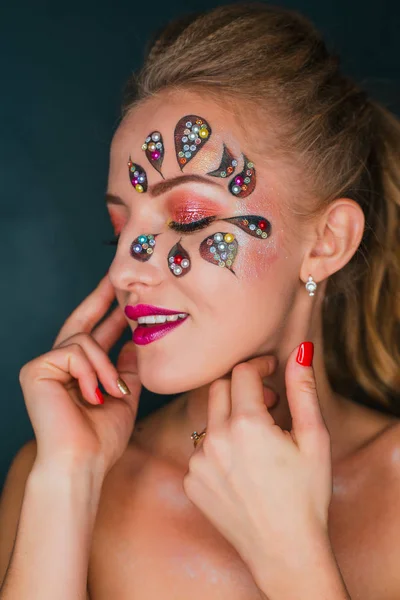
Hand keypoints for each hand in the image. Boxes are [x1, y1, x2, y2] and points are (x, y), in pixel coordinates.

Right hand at [19, 274, 140, 476]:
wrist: (82, 463)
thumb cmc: (101, 439)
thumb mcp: (123, 396)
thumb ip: (127, 369)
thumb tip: (134, 343)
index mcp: (78, 373)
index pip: (93, 335)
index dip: (108, 314)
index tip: (123, 296)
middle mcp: (58, 366)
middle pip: (80, 323)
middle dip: (100, 299)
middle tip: (116, 276)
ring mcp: (44, 366)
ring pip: (84, 340)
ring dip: (106, 366)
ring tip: (114, 393)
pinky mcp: (35, 369)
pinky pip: (74, 352)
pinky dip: (90, 371)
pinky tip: (93, 395)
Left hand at [183, 342, 331, 585]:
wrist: (285, 550)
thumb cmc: (306, 495)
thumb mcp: (313, 438)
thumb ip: (302, 390)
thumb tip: (299, 352)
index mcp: (245, 424)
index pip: (242, 372)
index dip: (259, 365)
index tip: (271, 371)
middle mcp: (214, 439)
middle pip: (220, 389)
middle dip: (242, 387)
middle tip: (267, 403)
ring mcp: (198, 462)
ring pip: (209, 419)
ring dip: (229, 419)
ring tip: (256, 441)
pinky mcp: (191, 481)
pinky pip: (201, 450)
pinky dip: (219, 448)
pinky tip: (241, 467)